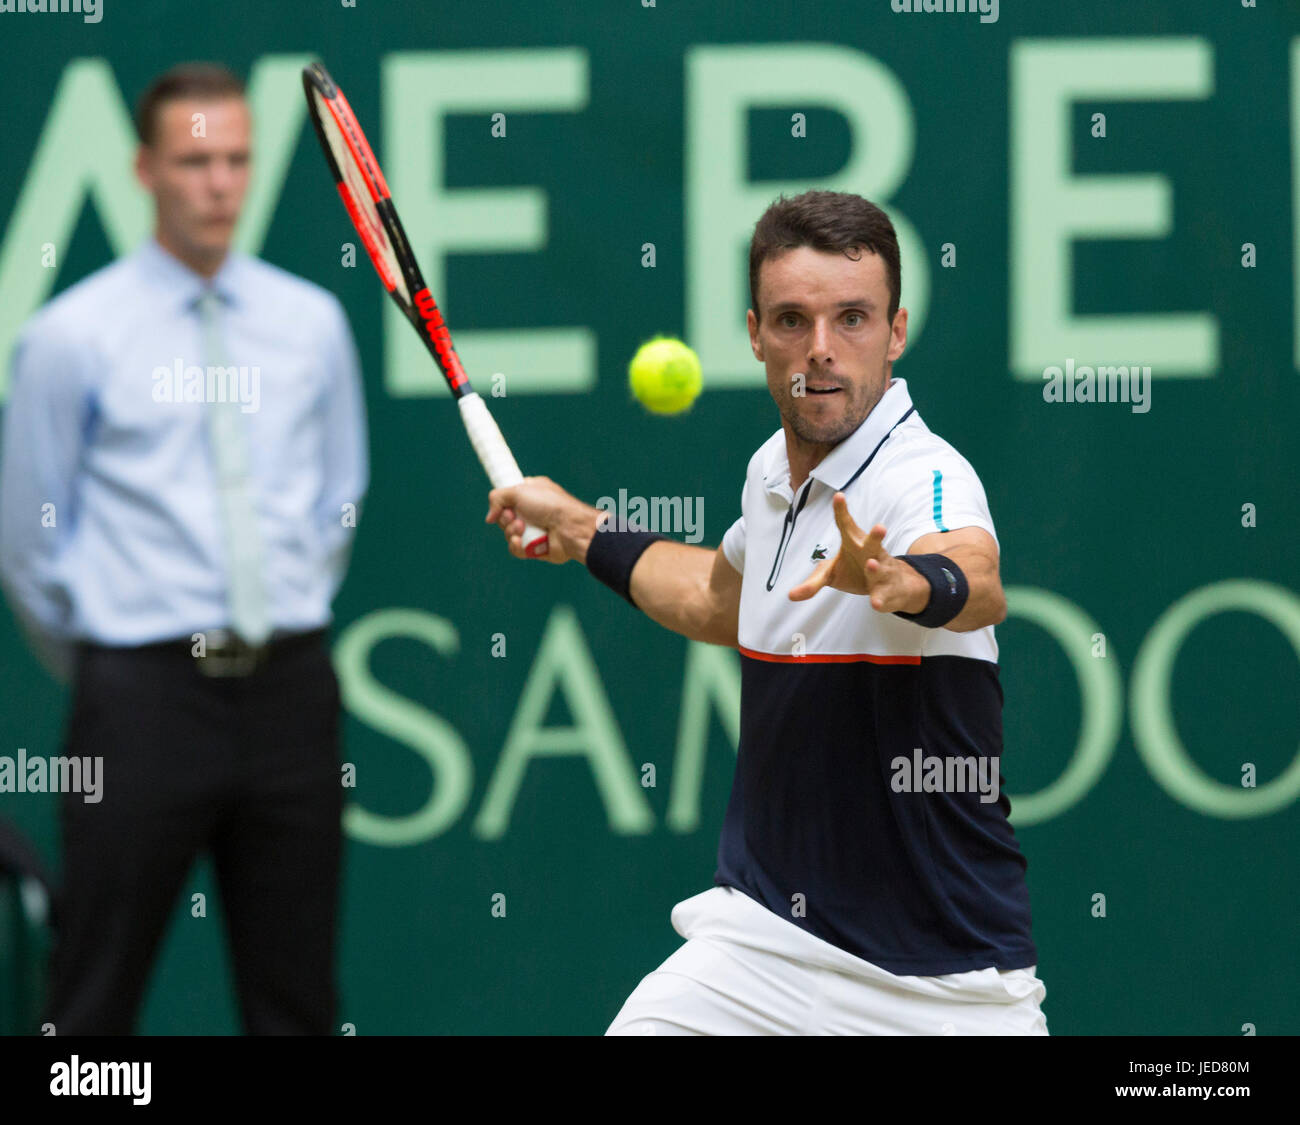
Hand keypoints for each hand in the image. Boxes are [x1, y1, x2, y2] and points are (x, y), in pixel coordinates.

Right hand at [485, 476, 603, 563]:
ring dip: (511, 532)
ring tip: (522, 529)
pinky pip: (516, 549)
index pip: (508, 497)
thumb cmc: (549, 505)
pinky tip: (521, 542)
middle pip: (505, 517)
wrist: (569, 527)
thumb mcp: (518, 491)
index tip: (502, 504)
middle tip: (515, 517)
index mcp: (531, 493)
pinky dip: (516, 546)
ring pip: (509, 534)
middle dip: (506, 519)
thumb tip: (490, 517)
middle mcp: (532, 511)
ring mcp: (534, 529)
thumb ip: (497, 498)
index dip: (502, 502)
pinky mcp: (535, 547)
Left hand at [787, 492, 929, 612]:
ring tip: (870, 564)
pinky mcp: (887, 591)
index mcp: (854, 543)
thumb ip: (812, 583)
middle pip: (874, 544)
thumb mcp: (830, 574)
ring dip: (876, 567)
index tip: (838, 496)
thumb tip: (790, 596)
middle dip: (876, 536)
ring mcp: (882, 572)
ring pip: (882, 568)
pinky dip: (880, 599)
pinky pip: (884, 595)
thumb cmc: (855, 572)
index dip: (842, 512)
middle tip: (879, 527)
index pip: (847, 526)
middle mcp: (871, 554)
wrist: (890, 586)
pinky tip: (875, 604)